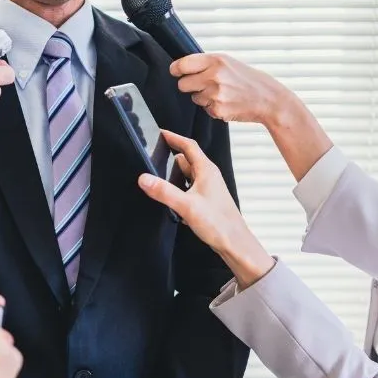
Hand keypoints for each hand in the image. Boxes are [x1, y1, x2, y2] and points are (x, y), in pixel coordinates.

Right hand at [137, 131, 273, 287]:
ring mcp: (207, 188)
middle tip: (152, 158)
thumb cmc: (218, 223)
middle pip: (186, 160)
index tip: (159, 133)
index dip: (173, 137)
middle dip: (169, 158)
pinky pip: (188, 188)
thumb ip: (164, 191)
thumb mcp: (186, 205)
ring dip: (173, 176)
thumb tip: (144, 178)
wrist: (234, 243)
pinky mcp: (205, 200)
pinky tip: (170, 201)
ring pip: (187, 175)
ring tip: (157, 180)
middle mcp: (208, 176)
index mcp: (206, 170)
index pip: (188, 146)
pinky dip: (178, 189)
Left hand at [170, 53, 293, 125]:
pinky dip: (212, 107)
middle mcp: (214, 76)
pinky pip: (204, 109)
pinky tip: (226, 102)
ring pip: (193, 98)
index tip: (176, 72)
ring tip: (222, 93)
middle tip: (204, 84)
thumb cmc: (248, 79)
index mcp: (216, 61)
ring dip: (203, 97)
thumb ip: (206, 63)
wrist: (268, 99)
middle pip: (182, 84)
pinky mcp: (217, 109)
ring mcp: (215, 94)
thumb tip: (182, 67)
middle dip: (189, 85)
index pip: (182, 65)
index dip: (176, 69)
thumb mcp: (228, 62)